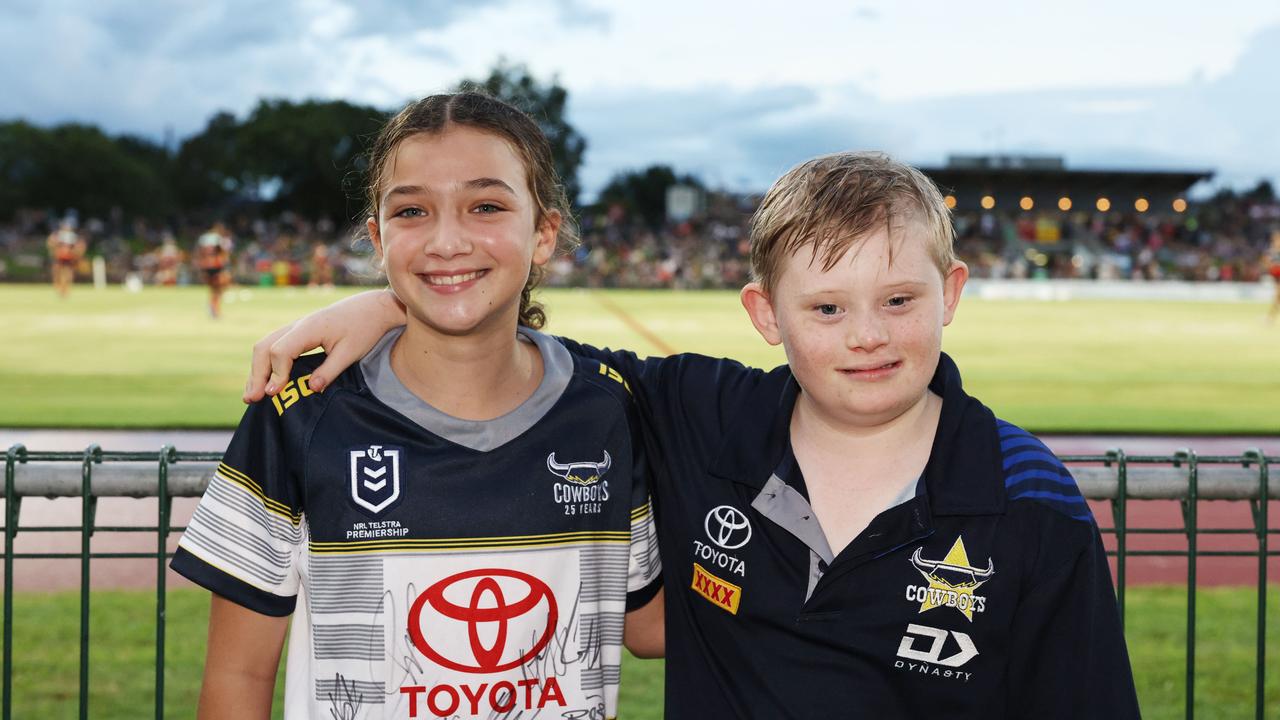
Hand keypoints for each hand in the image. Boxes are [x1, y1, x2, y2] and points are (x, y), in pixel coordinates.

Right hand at [242, 289, 405, 401]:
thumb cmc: (365, 328)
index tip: (273, 394)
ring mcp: (296, 328)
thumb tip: (311, 389)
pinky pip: (275, 347)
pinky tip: (265, 382)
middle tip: (252, 400)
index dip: (276, 374)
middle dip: (256, 374)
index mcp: (308, 328)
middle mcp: (297, 326)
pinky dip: (266, 364)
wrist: (373, 308)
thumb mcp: (351, 353)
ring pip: (265, 346)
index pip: (280, 351)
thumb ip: (330, 371)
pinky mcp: (299, 333)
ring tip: (251, 396)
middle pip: (264, 347)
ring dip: (257, 370)